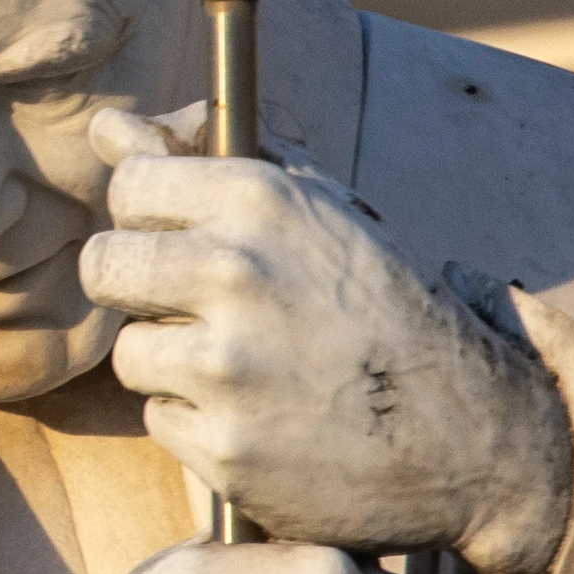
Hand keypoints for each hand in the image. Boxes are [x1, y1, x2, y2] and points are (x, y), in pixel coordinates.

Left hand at [77, 105, 573, 573]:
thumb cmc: (387, 309)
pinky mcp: (223, 447)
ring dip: (174, 361)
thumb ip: (209, 161)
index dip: (148, 215)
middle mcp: (237, 274)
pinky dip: (198, 421)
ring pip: (130, 351)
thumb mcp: (323, 213)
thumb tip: (107, 126)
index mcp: (261, 201)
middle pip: (102, 265)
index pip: (129, 184)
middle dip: (136, 286)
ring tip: (247, 366)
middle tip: (189, 304)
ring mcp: (227, 367)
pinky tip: (262, 416)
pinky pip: (161, 418)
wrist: (472, 435)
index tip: (178, 235)